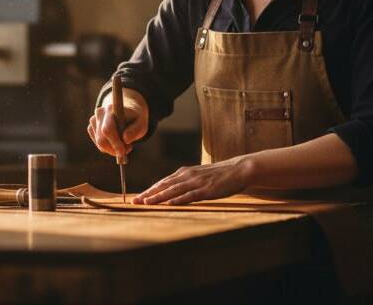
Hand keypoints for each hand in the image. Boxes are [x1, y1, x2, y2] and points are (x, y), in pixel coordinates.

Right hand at [87, 88, 148, 158]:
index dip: (114, 143)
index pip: (107, 129)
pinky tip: (116, 142)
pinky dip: (107, 148)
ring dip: (112, 149)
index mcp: (111, 109)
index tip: (123, 152)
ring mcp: (93, 120)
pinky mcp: (91, 127)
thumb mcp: (141, 123)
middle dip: (114, 149)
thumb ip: (135, 130)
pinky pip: (98, 144)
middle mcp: (100, 113)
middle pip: (101, 138)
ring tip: (125, 145)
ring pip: (99, 143)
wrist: (127, 112)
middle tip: (127, 150)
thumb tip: (125, 139)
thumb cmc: (135, 119)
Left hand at [133, 156, 255, 204]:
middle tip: (134, 201)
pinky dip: (178, 199)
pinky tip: (169, 204)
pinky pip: (190, 195)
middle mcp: (187, 176)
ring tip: (146, 203)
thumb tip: (171, 191)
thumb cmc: (218, 175)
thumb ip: (185, 182)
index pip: (162, 183)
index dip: (149, 190)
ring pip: (173, 190)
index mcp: (184, 173)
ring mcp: (197, 182)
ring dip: (159, 197)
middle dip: (148, 194)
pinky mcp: (206, 189)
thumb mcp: (198, 176)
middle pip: (164, 186)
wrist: (238, 169)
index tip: (137, 197)